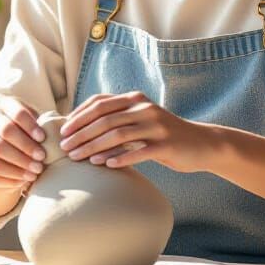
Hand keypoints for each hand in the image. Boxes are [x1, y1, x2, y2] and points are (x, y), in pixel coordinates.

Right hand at [0, 97, 46, 188]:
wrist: (13, 150)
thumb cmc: (32, 134)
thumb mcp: (39, 125)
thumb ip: (48, 125)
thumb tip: (60, 133)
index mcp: (5, 107)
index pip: (16, 112)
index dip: (29, 125)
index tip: (43, 138)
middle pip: (5, 131)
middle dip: (26, 146)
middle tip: (42, 158)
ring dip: (18, 164)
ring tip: (36, 172)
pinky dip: (9, 178)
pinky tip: (24, 181)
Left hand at [58, 91, 218, 171]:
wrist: (201, 143)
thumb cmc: (163, 135)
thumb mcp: (141, 120)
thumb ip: (118, 119)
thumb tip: (82, 128)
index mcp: (135, 99)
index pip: (100, 103)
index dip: (79, 116)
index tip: (63, 130)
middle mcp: (144, 108)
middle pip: (105, 119)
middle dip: (81, 133)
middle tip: (64, 148)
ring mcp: (157, 125)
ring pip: (118, 134)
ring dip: (94, 146)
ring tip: (78, 158)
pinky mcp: (166, 144)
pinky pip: (139, 151)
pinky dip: (121, 158)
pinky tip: (106, 165)